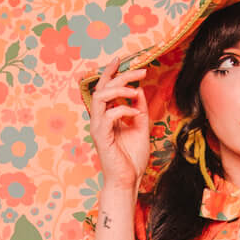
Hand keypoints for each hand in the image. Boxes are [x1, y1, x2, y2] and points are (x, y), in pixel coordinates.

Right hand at [89, 54, 149, 193]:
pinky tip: (136, 115)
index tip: (121, 59)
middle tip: (141, 71)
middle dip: (121, 75)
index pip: (105, 88)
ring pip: (101, 97)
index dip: (111, 72)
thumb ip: (139, 109)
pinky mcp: (102, 137)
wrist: (128, 181)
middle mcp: (100, 119)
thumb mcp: (141, 128)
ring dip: (119, 90)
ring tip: (135, 91)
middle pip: (103, 87)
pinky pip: (109, 116)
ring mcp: (99, 127)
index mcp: (107, 116)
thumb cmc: (132, 158)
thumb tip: (139, 90)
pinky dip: (123, 110)